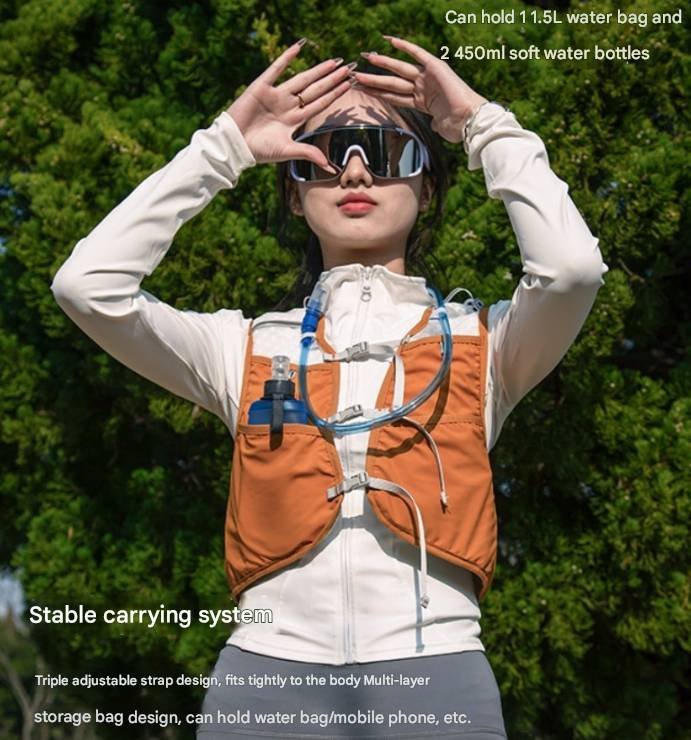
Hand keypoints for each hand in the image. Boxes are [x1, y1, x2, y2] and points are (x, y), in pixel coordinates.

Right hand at [226, 40, 352, 167]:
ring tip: (334, 61)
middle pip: (315, 89)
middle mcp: (287, 105)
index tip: (349, 84)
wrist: (235, 144)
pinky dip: (287, 57)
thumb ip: (309, 153)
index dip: (334, 94)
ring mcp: (275, 95)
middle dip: (331, 79)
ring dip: (318, 70)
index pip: (319, 104)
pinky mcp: (261, 87)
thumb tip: (330, 168)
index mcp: (294, 119)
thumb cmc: (259, 150)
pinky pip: (276, 69)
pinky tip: (299, 46)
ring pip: (301, 79)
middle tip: (349, 68)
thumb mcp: (287, 151)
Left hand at [352, 36, 488, 143]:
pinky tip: (389, 40)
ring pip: (398, 71)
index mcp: (422, 102)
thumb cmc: (458, 127)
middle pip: (391, 83)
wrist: (470, 121)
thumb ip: (435, 124)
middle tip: (355, 75)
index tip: (363, 90)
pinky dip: (404, 46)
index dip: (378, 93)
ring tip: (364, 60)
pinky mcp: (436, 68)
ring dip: (380, 65)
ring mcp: (428, 77)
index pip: (394, 97)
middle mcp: (422, 88)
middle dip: (373, 79)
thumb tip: (435, 126)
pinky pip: (417, 54)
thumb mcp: (441, 127)